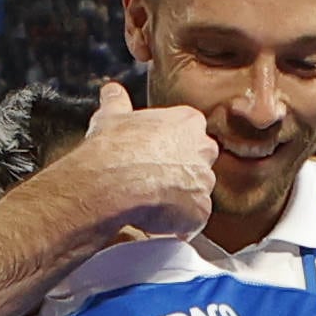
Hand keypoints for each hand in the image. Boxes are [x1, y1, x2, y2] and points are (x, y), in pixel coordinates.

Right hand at [38, 80, 215, 243]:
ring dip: (178, 200)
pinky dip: (176, 224)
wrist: (112, 183)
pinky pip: (192, 220)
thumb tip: (111, 91)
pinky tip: (155, 220)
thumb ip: (116, 102)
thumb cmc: (112, 148)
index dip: (170, 149)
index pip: (190, 134)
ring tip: (150, 203)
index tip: (152, 157)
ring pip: (196, 193)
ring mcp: (204, 181)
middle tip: (152, 180)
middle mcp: (203, 149)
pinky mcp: (200, 211)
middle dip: (180, 173)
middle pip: (198, 163)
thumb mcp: (111, 117)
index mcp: (188, 121)